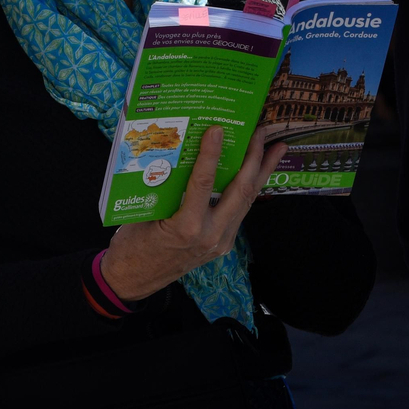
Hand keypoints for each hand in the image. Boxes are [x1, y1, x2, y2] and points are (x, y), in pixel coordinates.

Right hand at [100, 126, 286, 301]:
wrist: (134, 279)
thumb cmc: (132, 245)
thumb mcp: (143, 213)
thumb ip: (162, 187)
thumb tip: (174, 154)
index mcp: (187, 227)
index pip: (204, 183)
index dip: (212, 154)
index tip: (218, 129)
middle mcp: (211, 235)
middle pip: (240, 191)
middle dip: (254, 158)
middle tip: (261, 131)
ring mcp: (221, 241)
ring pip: (247, 201)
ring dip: (261, 173)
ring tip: (276, 148)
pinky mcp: (222, 243)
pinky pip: (239, 211)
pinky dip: (248, 189)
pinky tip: (255, 174)